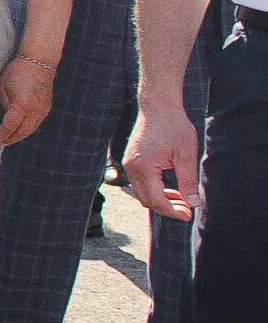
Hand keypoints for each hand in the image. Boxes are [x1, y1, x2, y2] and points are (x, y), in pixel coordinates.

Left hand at [0, 56, 56, 144]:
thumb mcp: (2, 87)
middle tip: (1, 142)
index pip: (10, 127)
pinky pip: (36, 123)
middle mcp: (34, 110)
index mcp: (21, 106)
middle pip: (22, 132)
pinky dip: (27, 129)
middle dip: (11, 139)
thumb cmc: (16, 72)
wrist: (39, 61)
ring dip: (20, 136)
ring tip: (9, 139)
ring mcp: (43, 110)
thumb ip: (3, 105)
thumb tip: (2, 119)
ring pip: (31, 130)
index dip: (2, 135)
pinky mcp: (46, 108)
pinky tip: (20, 130)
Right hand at [126, 103, 200, 218]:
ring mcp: (129, 165)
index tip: (188, 215)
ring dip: (161, 200)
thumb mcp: (186, 155)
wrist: (158, 107)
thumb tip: (194, 203)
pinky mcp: (131, 161)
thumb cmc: (173, 127)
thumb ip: (188, 182)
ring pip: (142, 193)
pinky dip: (154, 190)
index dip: (173, 211)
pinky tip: (170, 189)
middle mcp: (131, 168)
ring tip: (182, 200)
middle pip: (146, 200)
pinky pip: (140, 183)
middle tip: (187, 210)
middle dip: (167, 208)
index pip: (156, 200)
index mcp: (144, 168)